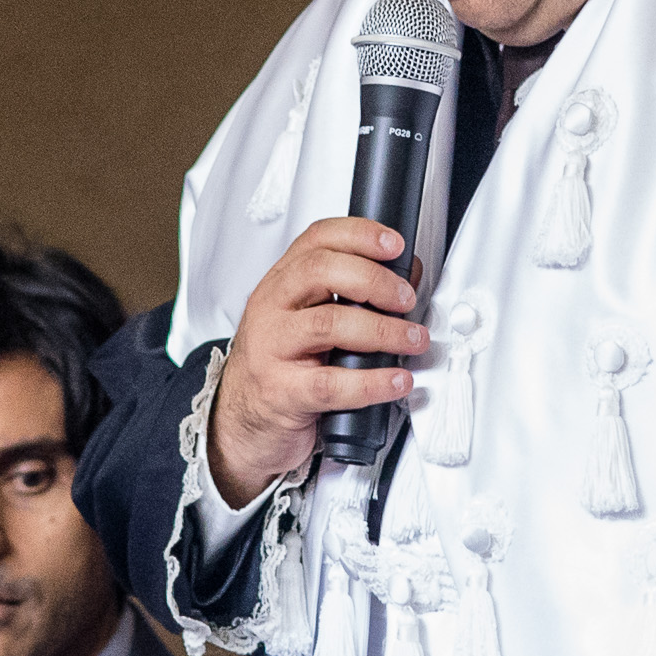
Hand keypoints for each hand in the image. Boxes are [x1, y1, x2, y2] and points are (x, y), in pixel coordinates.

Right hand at [209, 217, 427, 504]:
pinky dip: (373, 382)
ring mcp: (272, 349)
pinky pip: (331, 384)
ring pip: (329, 324)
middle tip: (406, 299)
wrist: (242, 420)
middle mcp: (272, 309)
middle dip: (374, 280)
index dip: (360, 235)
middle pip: (320, 271)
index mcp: (281, 284)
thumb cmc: (280, 366)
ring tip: (413, 340)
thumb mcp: (307, 320)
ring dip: (383, 330)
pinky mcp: (282, 392)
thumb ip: (349, 296)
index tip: (395, 245)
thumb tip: (407, 278)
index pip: (317, 239)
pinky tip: (396, 381)